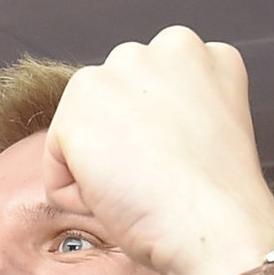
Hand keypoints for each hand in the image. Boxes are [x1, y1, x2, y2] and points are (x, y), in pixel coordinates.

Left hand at [43, 27, 273, 274]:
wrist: (215, 228)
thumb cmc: (217, 203)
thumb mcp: (211, 129)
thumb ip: (177, 107)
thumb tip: (134, 127)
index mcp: (197, 53)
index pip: (147, 93)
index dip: (158, 142)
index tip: (182, 165)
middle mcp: (161, 46)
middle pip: (110, 105)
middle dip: (123, 144)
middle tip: (160, 178)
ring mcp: (119, 71)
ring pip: (83, 131)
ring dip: (100, 168)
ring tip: (142, 188)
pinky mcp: (81, 104)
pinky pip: (57, 167)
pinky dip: (77, 196)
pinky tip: (119, 200)